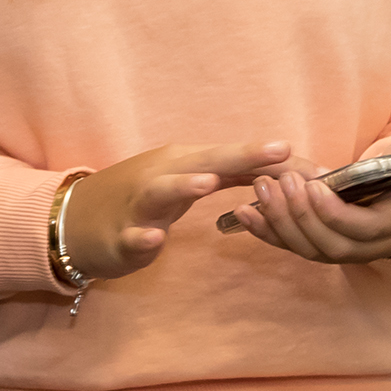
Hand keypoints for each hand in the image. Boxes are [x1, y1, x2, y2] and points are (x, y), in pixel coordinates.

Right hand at [63, 142, 296, 279]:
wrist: (74, 221)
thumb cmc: (140, 198)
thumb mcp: (186, 179)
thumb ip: (230, 174)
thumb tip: (285, 171)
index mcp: (180, 162)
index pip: (232, 158)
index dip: (272, 160)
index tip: (317, 165)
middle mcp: (160, 175)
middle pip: (203, 162)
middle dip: (240, 156)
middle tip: (280, 151)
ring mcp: (137, 204)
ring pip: (161, 191)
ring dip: (182, 186)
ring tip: (207, 183)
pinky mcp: (120, 235)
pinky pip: (132, 236)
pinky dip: (143, 236)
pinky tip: (156, 239)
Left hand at [230, 125, 390, 264]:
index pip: (363, 228)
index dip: (335, 213)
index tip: (312, 186)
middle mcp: (371, 246)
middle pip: (329, 244)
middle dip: (299, 215)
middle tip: (277, 182)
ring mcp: (344, 250)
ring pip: (307, 249)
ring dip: (279, 222)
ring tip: (259, 188)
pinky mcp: (322, 244)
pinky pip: (291, 246)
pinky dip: (266, 232)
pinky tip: (243, 212)